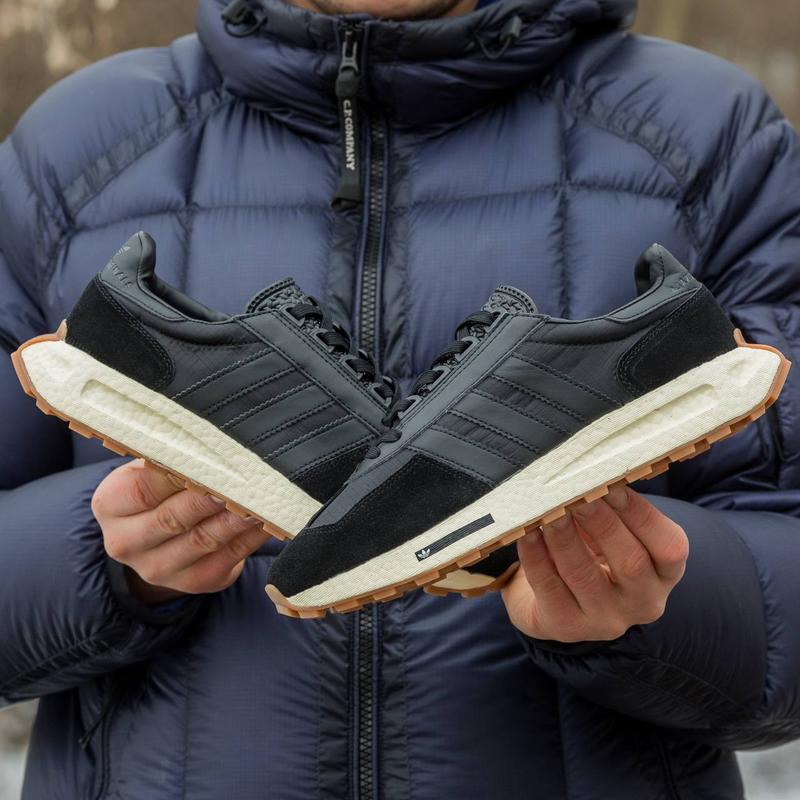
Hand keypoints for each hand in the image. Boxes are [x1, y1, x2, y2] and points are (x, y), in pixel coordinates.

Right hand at [93, 460, 268, 603]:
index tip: (209, 459)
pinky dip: (251, 536)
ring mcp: (160, 568)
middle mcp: (127, 542)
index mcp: (110, 506)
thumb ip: (168, 458)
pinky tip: (267, 519)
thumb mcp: (147, 470)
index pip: (144, 489)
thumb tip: (205, 441)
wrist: (156, 541)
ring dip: (235, 518)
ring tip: (260, 499)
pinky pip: (229, 556)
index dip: (178, 474)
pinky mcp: (196, 581)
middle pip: (174, 518)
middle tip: (240, 480)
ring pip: (205, 539)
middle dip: (210, 498)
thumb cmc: (157, 490)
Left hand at [502, 485, 688, 642]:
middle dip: (601, 523)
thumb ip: (612, 507)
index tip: (612, 485)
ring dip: (564, 539)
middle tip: (577, 495)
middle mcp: (642, 601)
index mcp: (664, 573)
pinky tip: (526, 536)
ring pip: (584, 576)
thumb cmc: (591, 551)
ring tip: (548, 512)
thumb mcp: (613, 533)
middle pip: (629, 562)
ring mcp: (604, 620)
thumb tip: (592, 469)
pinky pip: (549, 589)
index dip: (640, 514)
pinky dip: (536, 559)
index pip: (668, 546)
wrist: (555, 600)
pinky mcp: (565, 626)